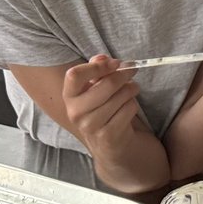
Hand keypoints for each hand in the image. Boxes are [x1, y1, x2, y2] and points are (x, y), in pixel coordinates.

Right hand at [62, 55, 144, 169]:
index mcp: (69, 97)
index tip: (113, 63)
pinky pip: (129, 108)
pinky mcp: (109, 135)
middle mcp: (76, 112)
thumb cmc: (102, 108)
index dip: (97, 66)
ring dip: (131, 88)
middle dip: (124, 74)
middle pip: (106, 84)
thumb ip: (96, 70)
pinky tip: (128, 107)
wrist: (109, 145)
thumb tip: (102, 58)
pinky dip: (133, 104)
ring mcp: (91, 126)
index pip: (74, 75)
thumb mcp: (94, 88)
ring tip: (130, 90)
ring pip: (121, 95)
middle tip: (132, 69)